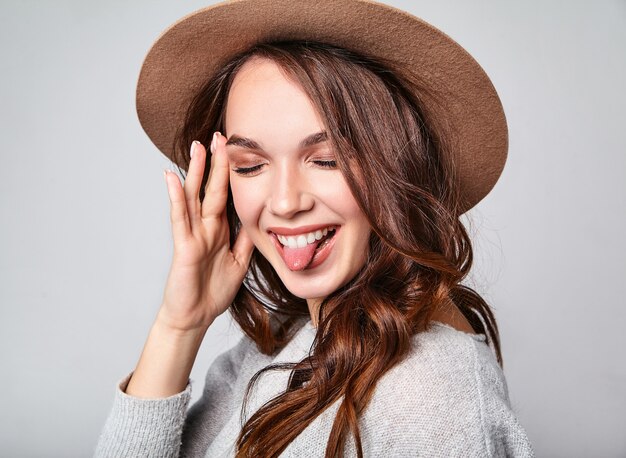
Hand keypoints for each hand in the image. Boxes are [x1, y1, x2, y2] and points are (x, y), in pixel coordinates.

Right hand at [159, 132, 253, 331]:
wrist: (194, 316)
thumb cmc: (212, 291)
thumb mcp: (239, 263)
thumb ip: (245, 241)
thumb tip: (260, 223)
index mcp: (219, 230)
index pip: (225, 195)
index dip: (230, 173)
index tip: (235, 150)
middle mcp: (205, 227)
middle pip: (209, 188)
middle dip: (214, 163)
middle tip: (217, 135)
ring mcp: (192, 234)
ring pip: (193, 197)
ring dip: (194, 171)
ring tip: (196, 147)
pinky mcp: (184, 246)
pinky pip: (179, 218)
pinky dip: (176, 198)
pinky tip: (172, 178)